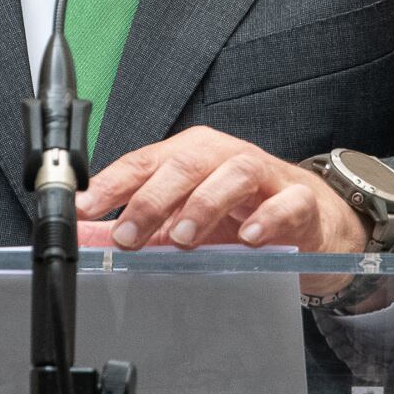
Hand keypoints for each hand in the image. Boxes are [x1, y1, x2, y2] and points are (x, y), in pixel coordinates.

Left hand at [78, 128, 373, 295]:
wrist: (310, 221)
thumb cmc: (241, 215)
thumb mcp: (185, 220)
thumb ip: (142, 226)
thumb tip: (89, 237)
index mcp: (191, 156)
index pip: (144, 161)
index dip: (111, 184)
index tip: (84, 208)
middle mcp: (225, 158)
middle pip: (186, 163)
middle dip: (151, 199)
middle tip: (127, 236)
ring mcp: (266, 177)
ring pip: (236, 172)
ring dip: (204, 203)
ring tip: (182, 237)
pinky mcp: (300, 202)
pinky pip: (286, 202)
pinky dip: (267, 218)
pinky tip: (249, 237)